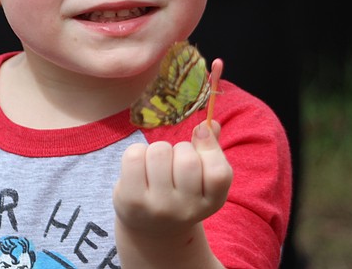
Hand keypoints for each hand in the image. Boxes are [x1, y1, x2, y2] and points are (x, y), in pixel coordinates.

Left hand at [112, 120, 231, 235]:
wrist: (150, 228)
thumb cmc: (180, 193)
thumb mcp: (202, 180)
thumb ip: (210, 150)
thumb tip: (209, 124)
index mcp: (211, 203)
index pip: (219, 173)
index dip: (209, 147)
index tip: (200, 137)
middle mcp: (186, 210)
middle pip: (187, 158)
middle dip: (180, 148)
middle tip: (174, 162)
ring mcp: (158, 207)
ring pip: (160, 151)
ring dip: (158, 149)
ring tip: (156, 165)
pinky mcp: (132, 200)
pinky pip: (135, 155)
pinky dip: (137, 151)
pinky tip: (140, 167)